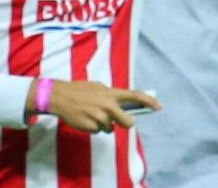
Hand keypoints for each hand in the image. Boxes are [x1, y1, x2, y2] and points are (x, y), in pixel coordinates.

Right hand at [41, 80, 160, 132]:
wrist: (58, 96)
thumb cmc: (78, 90)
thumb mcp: (97, 87)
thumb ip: (111, 95)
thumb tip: (126, 103)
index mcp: (110, 93)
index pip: (134, 96)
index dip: (149, 102)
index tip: (159, 107)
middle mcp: (107, 106)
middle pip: (128, 122)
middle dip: (126, 123)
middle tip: (117, 120)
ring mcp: (99, 117)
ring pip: (110, 128)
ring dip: (104, 124)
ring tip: (91, 114)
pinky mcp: (91, 126)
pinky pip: (98, 131)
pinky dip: (93, 127)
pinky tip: (84, 118)